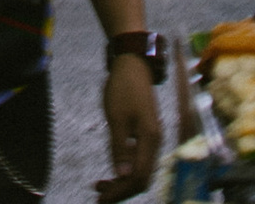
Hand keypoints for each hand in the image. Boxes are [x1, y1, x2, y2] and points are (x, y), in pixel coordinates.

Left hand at [103, 54, 162, 191]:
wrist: (133, 64)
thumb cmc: (123, 88)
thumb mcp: (116, 117)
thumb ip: (119, 147)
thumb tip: (121, 175)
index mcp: (150, 139)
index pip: (138, 177)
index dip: (121, 191)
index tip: (102, 198)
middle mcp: (154, 143)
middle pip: (141, 178)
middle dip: (121, 190)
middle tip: (99, 196)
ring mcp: (152, 138)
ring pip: (140, 170)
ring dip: (122, 181)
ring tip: (101, 186)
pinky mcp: (146, 134)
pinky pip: (138, 159)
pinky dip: (125, 168)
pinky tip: (112, 170)